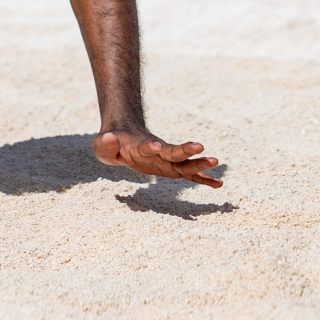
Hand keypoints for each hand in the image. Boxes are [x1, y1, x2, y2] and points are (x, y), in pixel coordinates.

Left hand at [93, 127, 221, 188]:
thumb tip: (110, 137)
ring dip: (199, 163)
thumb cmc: (110, 142)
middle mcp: (157, 152)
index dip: (150, 146)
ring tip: (215, 161)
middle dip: (185, 149)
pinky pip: (188, 175)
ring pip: (184, 162)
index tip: (156, 145)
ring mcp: (166, 160)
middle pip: (172, 151)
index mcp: (139, 146)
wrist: (123, 135)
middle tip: (200, 145)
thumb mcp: (101, 144)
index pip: (145, 146)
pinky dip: (202, 179)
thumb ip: (104, 143)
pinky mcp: (170, 168)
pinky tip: (218, 184)